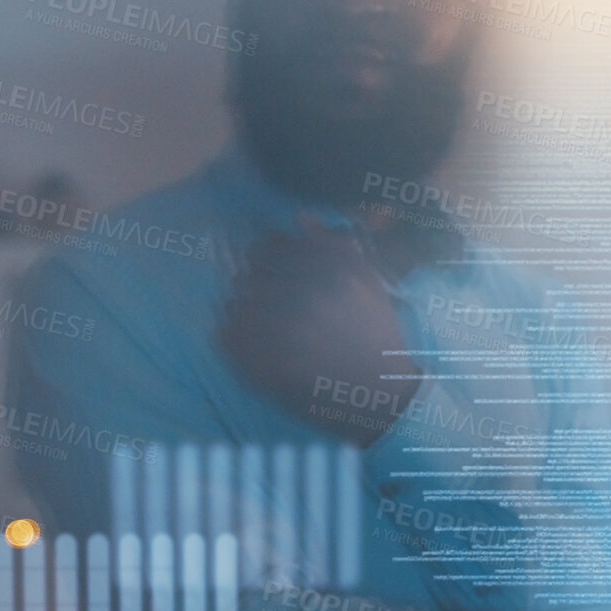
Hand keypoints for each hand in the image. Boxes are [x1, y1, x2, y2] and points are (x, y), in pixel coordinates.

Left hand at [218, 221, 420, 446]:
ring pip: (234, 307)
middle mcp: (305, 296)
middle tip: (265, 307)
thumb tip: (300, 216)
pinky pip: (227, 338)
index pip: (266, 248)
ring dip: (241, 315)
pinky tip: (252, 348)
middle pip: (246, 278)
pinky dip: (232, 339)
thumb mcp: (368, 283)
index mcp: (328, 271)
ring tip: (261, 330)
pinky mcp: (268, 363)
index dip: (261, 258)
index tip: (266, 271)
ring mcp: (285, 331)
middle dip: (251, 290)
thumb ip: (335, 246)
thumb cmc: (377, 335)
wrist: (382, 394)